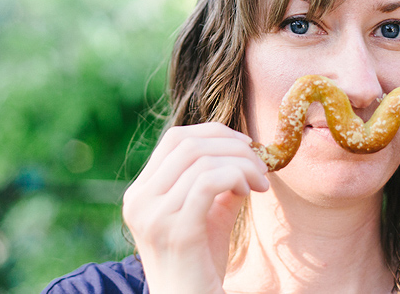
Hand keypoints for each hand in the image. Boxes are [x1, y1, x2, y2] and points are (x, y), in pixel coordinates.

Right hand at [122, 122, 269, 293]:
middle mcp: (139, 200)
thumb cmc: (201, 265)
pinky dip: (236, 177)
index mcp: (140, 192)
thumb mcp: (206, 216)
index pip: (174, 138)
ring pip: (202, 160)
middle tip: (260, 163)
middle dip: (232, 146)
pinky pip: (209, 182)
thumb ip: (217, 184)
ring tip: (260, 182)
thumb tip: (242, 153)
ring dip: (241, 163)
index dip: (214, 132)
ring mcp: (154, 216)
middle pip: (188, 144)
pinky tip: (249, 191)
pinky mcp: (177, 230)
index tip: (245, 144)